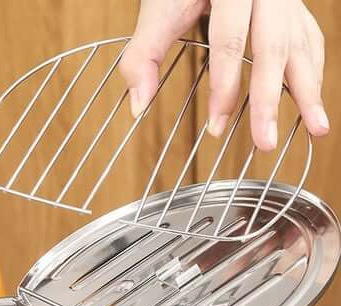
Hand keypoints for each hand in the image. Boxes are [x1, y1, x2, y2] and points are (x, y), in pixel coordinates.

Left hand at [120, 0, 328, 150]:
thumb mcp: (159, 9)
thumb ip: (144, 55)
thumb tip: (138, 106)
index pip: (230, 41)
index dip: (224, 87)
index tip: (217, 127)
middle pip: (272, 47)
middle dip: (269, 100)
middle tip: (265, 142)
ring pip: (301, 43)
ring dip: (309, 90)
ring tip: (316, 128)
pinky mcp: (294, 6)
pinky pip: (310, 38)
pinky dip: (312, 70)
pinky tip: (311, 98)